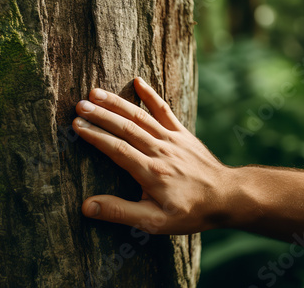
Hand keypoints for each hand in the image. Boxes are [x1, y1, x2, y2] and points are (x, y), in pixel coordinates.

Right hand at [72, 77, 227, 234]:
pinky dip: (151, 95)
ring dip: (116, 103)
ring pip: (140, 116)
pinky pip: (164, 109)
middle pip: (125, 127)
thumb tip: (87, 206)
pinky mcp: (182, 133)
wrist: (227, 197)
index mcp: (150, 172)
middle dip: (100, 115)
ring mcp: (172, 139)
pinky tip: (137, 81)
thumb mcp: (154, 222)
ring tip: (95, 92)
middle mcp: (160, 150)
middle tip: (79, 105)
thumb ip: (120, 212)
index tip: (76, 125)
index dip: (95, 136)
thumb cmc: (190, 212)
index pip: (116, 148)